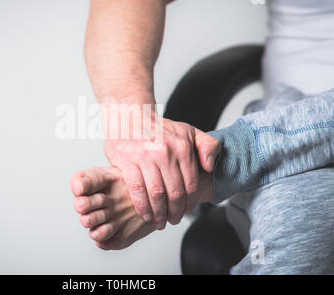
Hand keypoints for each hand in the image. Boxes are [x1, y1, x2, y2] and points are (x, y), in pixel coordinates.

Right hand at [104, 111, 220, 228]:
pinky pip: (137, 190)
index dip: (189, 203)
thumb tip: (210, 166)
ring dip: (159, 214)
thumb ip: (208, 146)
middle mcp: (164, 152)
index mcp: (182, 147)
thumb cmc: (158, 128)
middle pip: (174, 193)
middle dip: (175, 213)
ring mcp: (144, 157)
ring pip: (156, 195)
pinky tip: (145, 214)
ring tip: (159, 222)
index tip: (185, 212)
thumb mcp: (188, 131)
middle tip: (172, 220)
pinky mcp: (127, 162)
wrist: (129, 115)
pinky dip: (142, 206)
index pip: (190, 185)